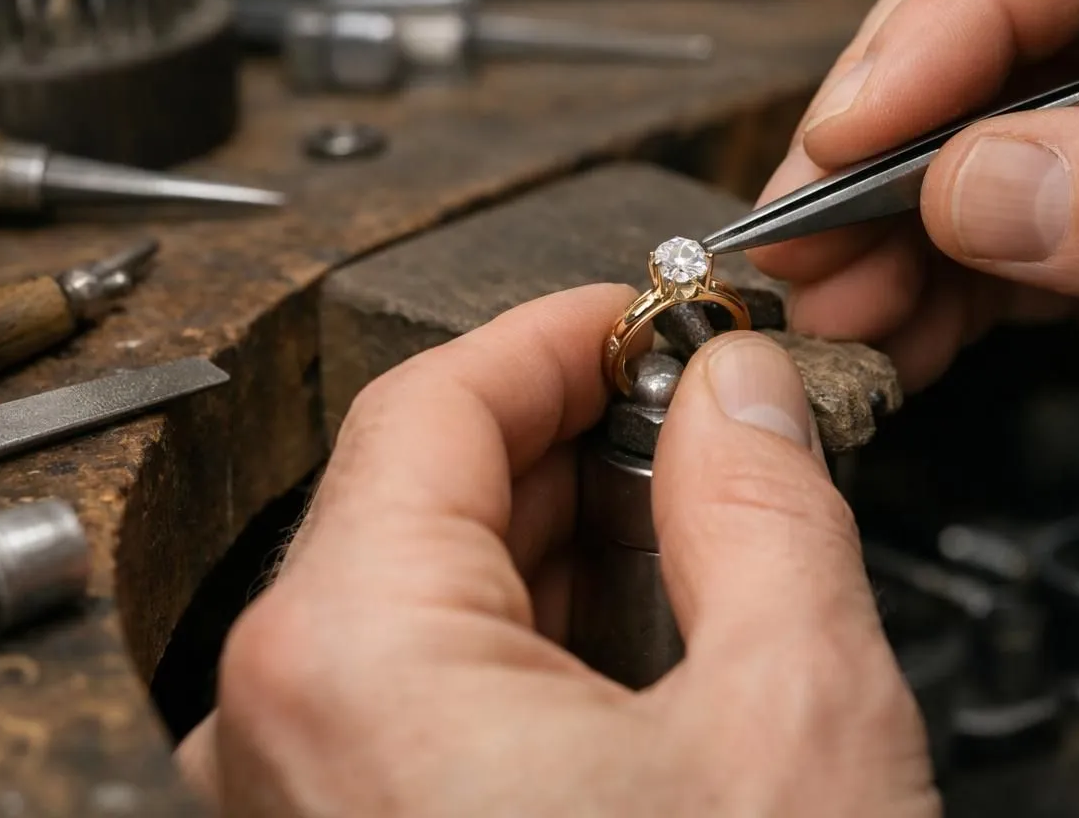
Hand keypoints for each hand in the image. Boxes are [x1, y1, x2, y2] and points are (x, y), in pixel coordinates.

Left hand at [175, 285, 936, 816]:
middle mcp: (287, 732)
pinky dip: (547, 637)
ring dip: (576, 534)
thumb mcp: (790, 711)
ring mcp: (309, 804)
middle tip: (713, 407)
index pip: (436, 399)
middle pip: (430, 491)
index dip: (566, 330)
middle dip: (587, 433)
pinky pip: (436, 690)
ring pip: (437, 592)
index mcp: (351, 660)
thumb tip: (742, 390)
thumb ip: (761, 501)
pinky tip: (653, 636)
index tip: (655, 310)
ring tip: (706, 517)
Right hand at [750, 0, 1078, 582]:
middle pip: (1002, 12)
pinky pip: (980, 240)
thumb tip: (992, 183)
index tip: (870, 119)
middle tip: (814, 211)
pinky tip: (887, 330)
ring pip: (968, 132)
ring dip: (880, 217)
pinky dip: (917, 287)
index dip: (963, 12)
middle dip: (893, 119)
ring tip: (829, 295)